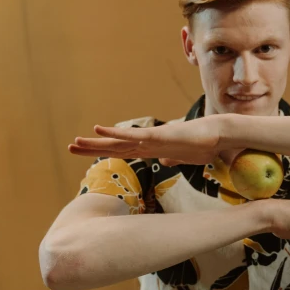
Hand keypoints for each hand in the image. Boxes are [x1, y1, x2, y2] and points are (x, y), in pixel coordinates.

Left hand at [68, 114, 233, 166]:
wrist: (219, 135)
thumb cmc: (204, 145)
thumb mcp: (183, 157)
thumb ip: (172, 157)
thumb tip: (165, 160)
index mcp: (151, 149)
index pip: (121, 152)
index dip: (103, 153)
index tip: (86, 154)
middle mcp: (147, 143)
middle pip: (114, 146)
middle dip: (92, 148)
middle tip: (70, 147)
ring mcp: (152, 138)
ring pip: (119, 141)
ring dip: (96, 141)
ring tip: (76, 141)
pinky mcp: (160, 136)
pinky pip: (134, 136)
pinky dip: (116, 133)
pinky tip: (99, 129)